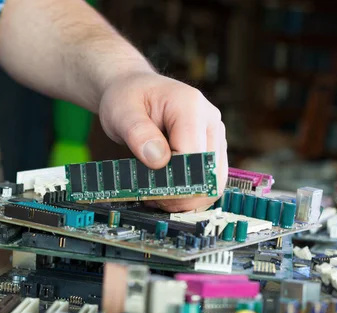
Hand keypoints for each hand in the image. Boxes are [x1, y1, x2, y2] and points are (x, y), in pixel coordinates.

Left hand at [98, 72, 227, 211]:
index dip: (174, 179)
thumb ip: (138, 134)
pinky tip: (166, 193)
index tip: (150, 191)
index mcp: (190, 106)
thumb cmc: (127, 98)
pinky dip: (190, 193)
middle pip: (210, 171)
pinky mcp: (211, 148)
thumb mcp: (121, 112)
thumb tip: (158, 160)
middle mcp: (210, 119)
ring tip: (157, 197)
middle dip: (183, 194)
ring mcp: (214, 134)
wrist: (133, 89)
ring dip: (188, 197)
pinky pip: (209, 179)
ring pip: (214, 181)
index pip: (193, 154)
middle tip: (152, 199)